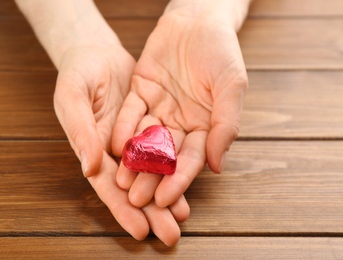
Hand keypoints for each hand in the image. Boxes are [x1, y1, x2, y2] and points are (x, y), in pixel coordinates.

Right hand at [54, 45, 187, 245]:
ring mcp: (133, 140)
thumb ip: (80, 132)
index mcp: (92, 149)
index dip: (123, 209)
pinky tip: (186, 179)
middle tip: (171, 235)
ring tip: (183, 216)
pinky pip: (163, 147)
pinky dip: (174, 164)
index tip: (141, 230)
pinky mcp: (148, 125)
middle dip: (151, 212)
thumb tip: (90, 167)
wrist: (96, 52)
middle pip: (133, 187)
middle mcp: (113, 152)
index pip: (108, 186)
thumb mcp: (72, 97)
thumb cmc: (77, 74)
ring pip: (152, 172)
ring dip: (167, 194)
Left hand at [112, 9, 247, 208]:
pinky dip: (124, 129)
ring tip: (121, 180)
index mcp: (205, 126)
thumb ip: (226, 125)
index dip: (178, 179)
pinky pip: (131, 114)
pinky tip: (115, 145)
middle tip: (136, 199)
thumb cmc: (222, 51)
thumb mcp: (232, 86)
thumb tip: (217, 166)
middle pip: (164, 156)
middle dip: (151, 177)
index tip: (165, 198)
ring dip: (133, 160)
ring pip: (144, 139)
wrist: (197, 19)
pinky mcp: (141, 93)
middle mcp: (180, 123)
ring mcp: (159, 109)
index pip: (191, 159)